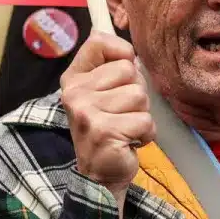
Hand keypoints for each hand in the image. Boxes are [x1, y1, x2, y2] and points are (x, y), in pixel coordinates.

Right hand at [61, 32, 152, 197]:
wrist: (100, 176)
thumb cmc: (107, 129)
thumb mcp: (101, 94)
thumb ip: (108, 66)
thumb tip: (118, 42)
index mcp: (73, 79)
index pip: (98, 42)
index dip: (121, 53)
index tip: (122, 75)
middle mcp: (75, 94)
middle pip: (129, 70)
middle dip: (136, 93)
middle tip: (122, 114)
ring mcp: (87, 114)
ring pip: (140, 96)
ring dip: (141, 116)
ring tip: (125, 128)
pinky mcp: (104, 132)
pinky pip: (145, 121)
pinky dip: (146, 134)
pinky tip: (129, 142)